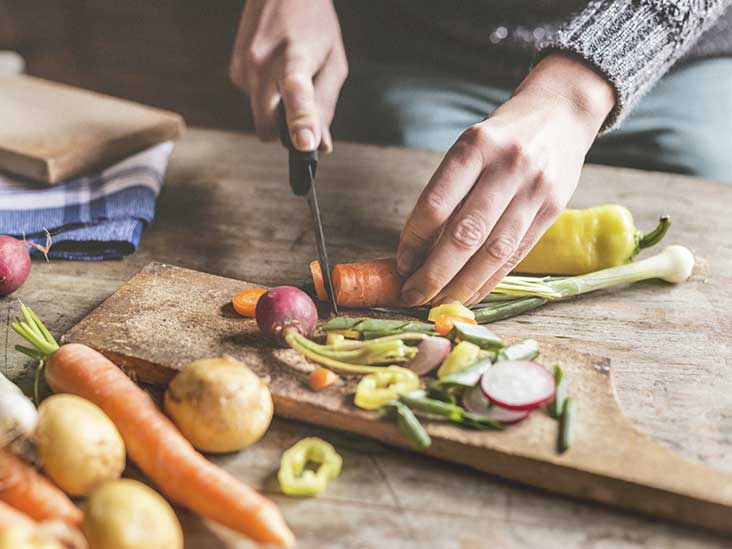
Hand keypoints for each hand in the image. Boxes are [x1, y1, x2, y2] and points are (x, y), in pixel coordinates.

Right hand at [230, 0, 346, 151]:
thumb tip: (320, 145)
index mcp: (294, 58)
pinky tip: (275, 72)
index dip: (300, 121)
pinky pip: (254, 103)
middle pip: (267, 127)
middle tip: (305, 114)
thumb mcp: (334, 63)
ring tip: (291, 77)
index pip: (296, 92)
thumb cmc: (313, 25)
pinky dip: (268, 97)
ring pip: (261, 117)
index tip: (304, 144)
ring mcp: (243, 67)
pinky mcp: (234, 71)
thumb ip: (326, 105)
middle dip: (284, 132)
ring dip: (277, 110)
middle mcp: (262, 63)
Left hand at [396, 53, 614, 305]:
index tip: (400, 263)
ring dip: (461, 285)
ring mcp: (534, 189)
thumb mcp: (470, 146)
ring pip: (493, 251)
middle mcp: (507, 166)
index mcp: (476, 145)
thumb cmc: (502, 136)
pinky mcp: (554, 209)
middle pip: (465, 234)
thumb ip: (448, 191)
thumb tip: (417, 250)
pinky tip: (470, 294)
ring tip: (438, 302)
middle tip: (412, 295)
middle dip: (434, 273)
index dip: (414, 240)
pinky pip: (516, 255)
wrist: (561, 112)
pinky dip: (489, 280)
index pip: (436, 204)